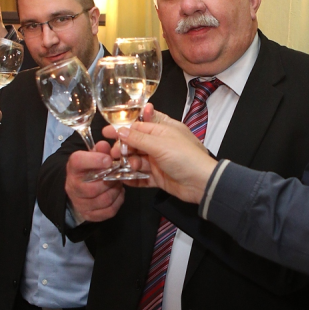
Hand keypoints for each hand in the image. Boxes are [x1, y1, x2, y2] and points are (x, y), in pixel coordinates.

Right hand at [65, 140, 125, 222]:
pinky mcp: (89, 215)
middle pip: (94, 187)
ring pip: (104, 200)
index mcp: (73, 168)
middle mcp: (73, 187)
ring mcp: (80, 203)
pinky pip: (109, 211)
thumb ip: (101, 150)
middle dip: (111, 180)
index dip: (94, 160)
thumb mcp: (94, 156)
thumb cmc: (89, 169)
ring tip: (118, 183)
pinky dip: (118, 201)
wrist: (79, 188)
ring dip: (116, 191)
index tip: (108, 159)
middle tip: (118, 174)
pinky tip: (118, 193)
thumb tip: (105, 146)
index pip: (78, 162)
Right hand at [103, 106, 217, 203]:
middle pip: (135, 143)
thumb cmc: (184, 157)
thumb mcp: (160, 144)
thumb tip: (120, 131)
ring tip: (121, 166)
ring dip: (128, 162)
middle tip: (113, 154)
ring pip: (137, 160)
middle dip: (123, 148)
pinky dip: (133, 178)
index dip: (123, 129)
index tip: (107, 132)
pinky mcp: (158, 177)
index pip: (139, 126)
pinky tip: (123, 179)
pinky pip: (142, 176)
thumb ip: (138, 138)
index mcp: (163, 130)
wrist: (201, 183)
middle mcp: (160, 144)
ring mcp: (159, 161)